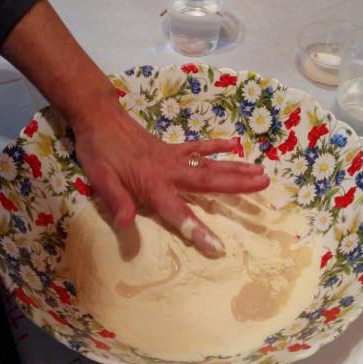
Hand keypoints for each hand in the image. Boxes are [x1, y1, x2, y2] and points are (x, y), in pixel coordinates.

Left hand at [0, 0, 268, 254]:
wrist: (99, 117)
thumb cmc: (99, 151)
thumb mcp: (101, 179)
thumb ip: (116, 202)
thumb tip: (125, 227)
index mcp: (153, 184)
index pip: (179, 212)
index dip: (198, 230)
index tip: (219, 246)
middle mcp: (169, 172)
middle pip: (208, 181)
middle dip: (236, 186)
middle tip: (264, 185)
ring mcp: (172, 158)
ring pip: (209, 165)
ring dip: (235, 169)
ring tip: (260, 172)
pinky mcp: (170, 148)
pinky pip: (197, 147)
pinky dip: (215, 146)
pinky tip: (234, 144)